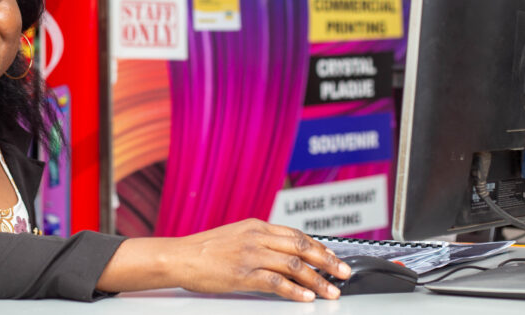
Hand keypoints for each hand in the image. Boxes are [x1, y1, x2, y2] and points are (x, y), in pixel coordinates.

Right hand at [97, 219, 350, 301]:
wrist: (179, 256)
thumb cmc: (205, 250)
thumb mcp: (236, 236)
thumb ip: (259, 240)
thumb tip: (284, 252)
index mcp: (256, 226)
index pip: (297, 234)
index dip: (320, 247)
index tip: (335, 258)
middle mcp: (257, 237)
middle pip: (301, 247)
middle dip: (328, 261)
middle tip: (345, 273)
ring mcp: (250, 255)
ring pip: (294, 265)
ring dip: (317, 280)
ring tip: (332, 291)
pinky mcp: (243, 274)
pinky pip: (276, 282)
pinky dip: (295, 291)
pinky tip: (306, 298)